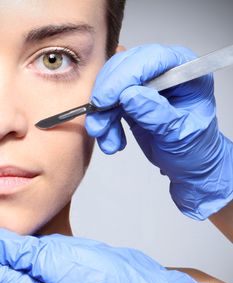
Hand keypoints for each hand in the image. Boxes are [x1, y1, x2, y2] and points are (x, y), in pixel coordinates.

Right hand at [85, 44, 232, 219]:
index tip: (106, 99)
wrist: (188, 163)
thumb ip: (156, 114)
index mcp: (185, 72)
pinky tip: (112, 140)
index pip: (152, 59)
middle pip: (126, 67)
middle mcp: (165, 71)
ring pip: (112, 84)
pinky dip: (104, 120)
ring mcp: (146, 83)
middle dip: (107, 95)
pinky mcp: (132, 97)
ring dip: (102, 113)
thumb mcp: (180, 135)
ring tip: (107, 139)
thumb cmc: (194, 148)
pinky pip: (109, 102)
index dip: (126, 76)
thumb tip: (130, 95)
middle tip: (98, 122)